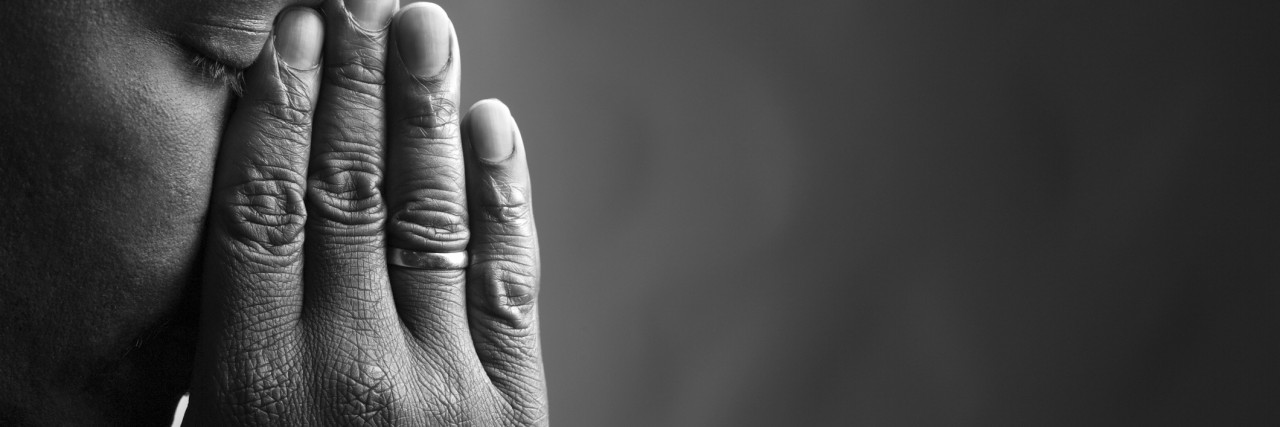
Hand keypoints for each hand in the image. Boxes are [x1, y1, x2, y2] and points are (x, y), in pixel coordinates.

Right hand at [186, 1, 545, 424]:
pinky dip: (502, 194)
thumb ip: (228, 335)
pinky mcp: (509, 406)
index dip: (281, 112)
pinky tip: (491, 124)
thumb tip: (239, 214)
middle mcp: (350, 371)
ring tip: (424, 32)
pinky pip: (508, 280)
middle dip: (356, 86)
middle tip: (361, 5)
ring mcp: (442, 387)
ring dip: (425, 114)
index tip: (293, 35)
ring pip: (431, 219)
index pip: (263, 213)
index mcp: (255, 380)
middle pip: (351, 195)